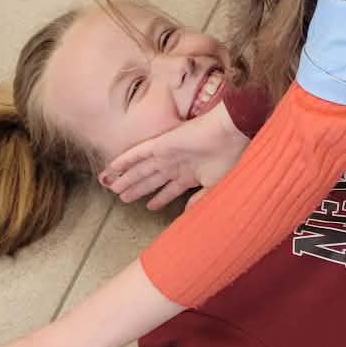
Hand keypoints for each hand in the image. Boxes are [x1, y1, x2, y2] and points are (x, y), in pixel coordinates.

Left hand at [99, 99, 248, 210]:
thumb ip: (200, 200)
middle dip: (137, 189)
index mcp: (191, 174)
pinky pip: (137, 152)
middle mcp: (177, 165)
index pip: (170, 190)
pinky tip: (112, 166)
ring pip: (141, 169)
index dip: (160, 199)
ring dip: (127, 179)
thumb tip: (187, 214)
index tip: (150, 207)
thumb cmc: (232, 158)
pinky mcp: (161, 144)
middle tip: (122, 198)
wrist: (233, 133)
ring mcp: (167, 154)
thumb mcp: (217, 186)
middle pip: (151, 180)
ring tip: (113, 188)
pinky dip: (124, 160)